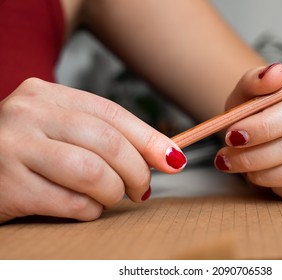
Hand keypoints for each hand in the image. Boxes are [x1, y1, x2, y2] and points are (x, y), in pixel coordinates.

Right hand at [0, 78, 186, 222]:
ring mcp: (14, 148)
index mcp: (46, 95)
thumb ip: (102, 136)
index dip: (149, 139)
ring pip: (93, 172)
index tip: (173, 159)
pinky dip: (90, 210)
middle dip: (137, 171)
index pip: (112, 114)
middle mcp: (28, 114)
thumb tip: (163, 155)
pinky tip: (86, 208)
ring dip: (114, 192)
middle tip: (143, 188)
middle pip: (107, 142)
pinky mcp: (8, 186)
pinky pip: (71, 202)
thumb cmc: (24, 151)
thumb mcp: (58, 129)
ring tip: (113, 198)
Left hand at [215, 63, 281, 200]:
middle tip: (226, 159)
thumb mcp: (247, 94)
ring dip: (266, 175)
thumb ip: (255, 81)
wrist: (270, 130)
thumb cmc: (258, 112)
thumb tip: (274, 72)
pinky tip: (268, 180)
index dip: (263, 127)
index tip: (232, 136)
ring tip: (244, 170)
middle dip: (255, 156)